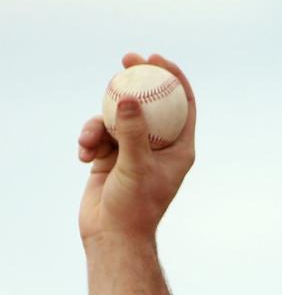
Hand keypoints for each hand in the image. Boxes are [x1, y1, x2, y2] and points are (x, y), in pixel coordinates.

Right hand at [78, 53, 196, 245]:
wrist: (112, 236)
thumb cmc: (134, 206)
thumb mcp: (136, 166)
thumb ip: (132, 132)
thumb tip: (128, 99)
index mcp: (180, 148)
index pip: (184, 104)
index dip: (174, 78)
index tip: (158, 59)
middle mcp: (159, 146)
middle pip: (150, 103)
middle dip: (136, 81)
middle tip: (126, 59)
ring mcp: (134, 150)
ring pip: (118, 117)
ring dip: (99, 124)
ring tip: (90, 142)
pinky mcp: (111, 156)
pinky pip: (98, 135)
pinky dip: (89, 141)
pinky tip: (84, 156)